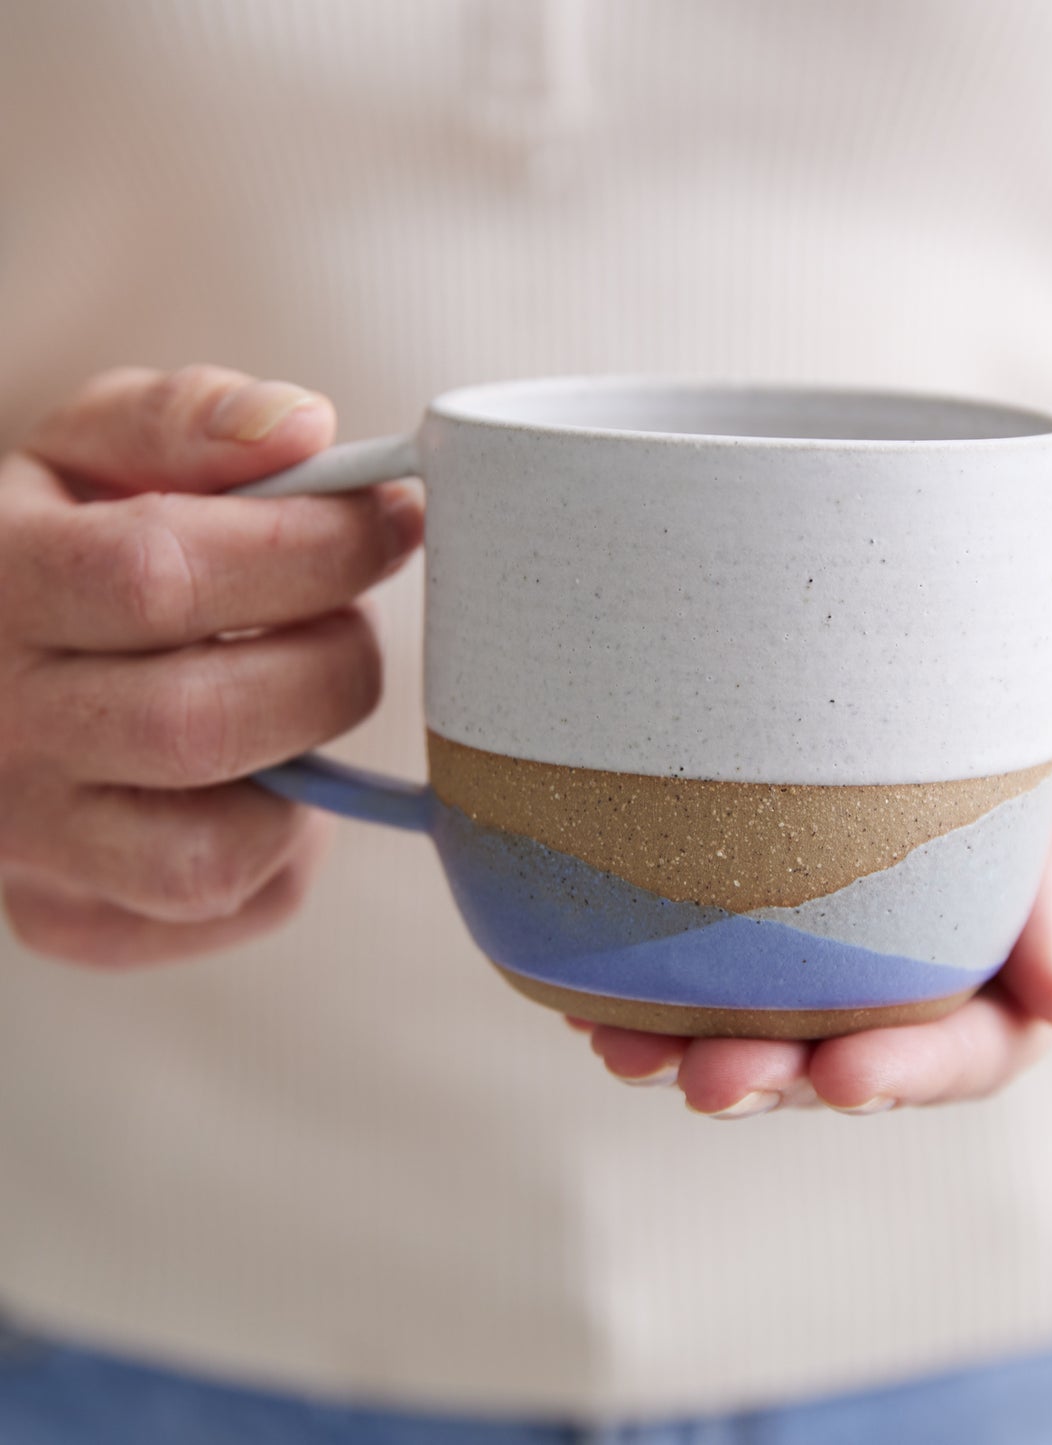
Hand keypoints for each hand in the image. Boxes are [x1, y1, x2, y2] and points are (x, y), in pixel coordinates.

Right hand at [0, 366, 423, 965]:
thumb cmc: (67, 544)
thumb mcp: (94, 450)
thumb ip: (187, 420)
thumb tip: (305, 431)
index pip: (157, 575)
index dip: (308, 547)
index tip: (389, 519)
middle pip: (200, 724)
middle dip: (328, 665)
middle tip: (351, 622)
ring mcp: (29, 847)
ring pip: (212, 855)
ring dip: (306, 774)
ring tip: (297, 702)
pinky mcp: (74, 922)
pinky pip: (228, 907)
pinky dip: (285, 846)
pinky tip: (259, 778)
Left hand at [579, 529, 1051, 1116]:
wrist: (1013, 656)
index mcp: (1008, 984)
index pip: (967, 1055)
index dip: (904, 1076)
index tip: (839, 1076)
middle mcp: (918, 990)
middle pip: (844, 1063)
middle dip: (771, 1081)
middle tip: (702, 1078)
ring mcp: (842, 959)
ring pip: (768, 1031)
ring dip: (691, 1051)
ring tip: (617, 1048)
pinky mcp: (782, 915)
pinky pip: (720, 967)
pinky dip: (656, 988)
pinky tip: (587, 991)